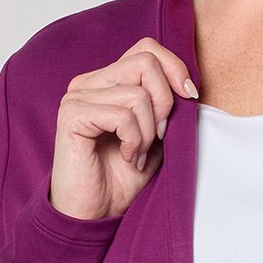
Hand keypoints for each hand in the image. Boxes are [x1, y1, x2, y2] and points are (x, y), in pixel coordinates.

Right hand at [49, 37, 197, 220]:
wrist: (95, 214)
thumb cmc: (123, 179)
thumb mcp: (156, 137)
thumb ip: (167, 107)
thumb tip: (187, 85)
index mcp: (107, 81)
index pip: (146, 48)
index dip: (175, 67)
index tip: (190, 98)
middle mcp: (89, 83)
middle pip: (146, 63)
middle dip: (165, 102)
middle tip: (160, 137)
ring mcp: (77, 97)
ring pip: (138, 93)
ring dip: (149, 131)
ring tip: (139, 155)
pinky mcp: (72, 115)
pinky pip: (122, 115)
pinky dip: (135, 141)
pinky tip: (128, 159)